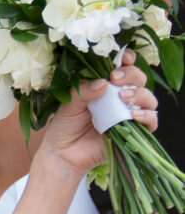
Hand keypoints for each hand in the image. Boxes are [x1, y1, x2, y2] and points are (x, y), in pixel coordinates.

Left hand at [36, 71, 159, 177]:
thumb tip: (103, 82)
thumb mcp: (69, 103)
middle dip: (132, 75)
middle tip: (115, 79)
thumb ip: (83, 90)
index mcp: (106, 86)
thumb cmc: (64, 126)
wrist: (62, 154)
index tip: (122, 59)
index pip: (124, 68)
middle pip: (139, 79)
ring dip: (140, 94)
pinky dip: (147, 116)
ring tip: (123, 97)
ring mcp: (129, 115)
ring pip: (149, 99)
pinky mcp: (134, 133)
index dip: (128, 60)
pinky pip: (151, 122)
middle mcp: (121, 98)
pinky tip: (133, 115)